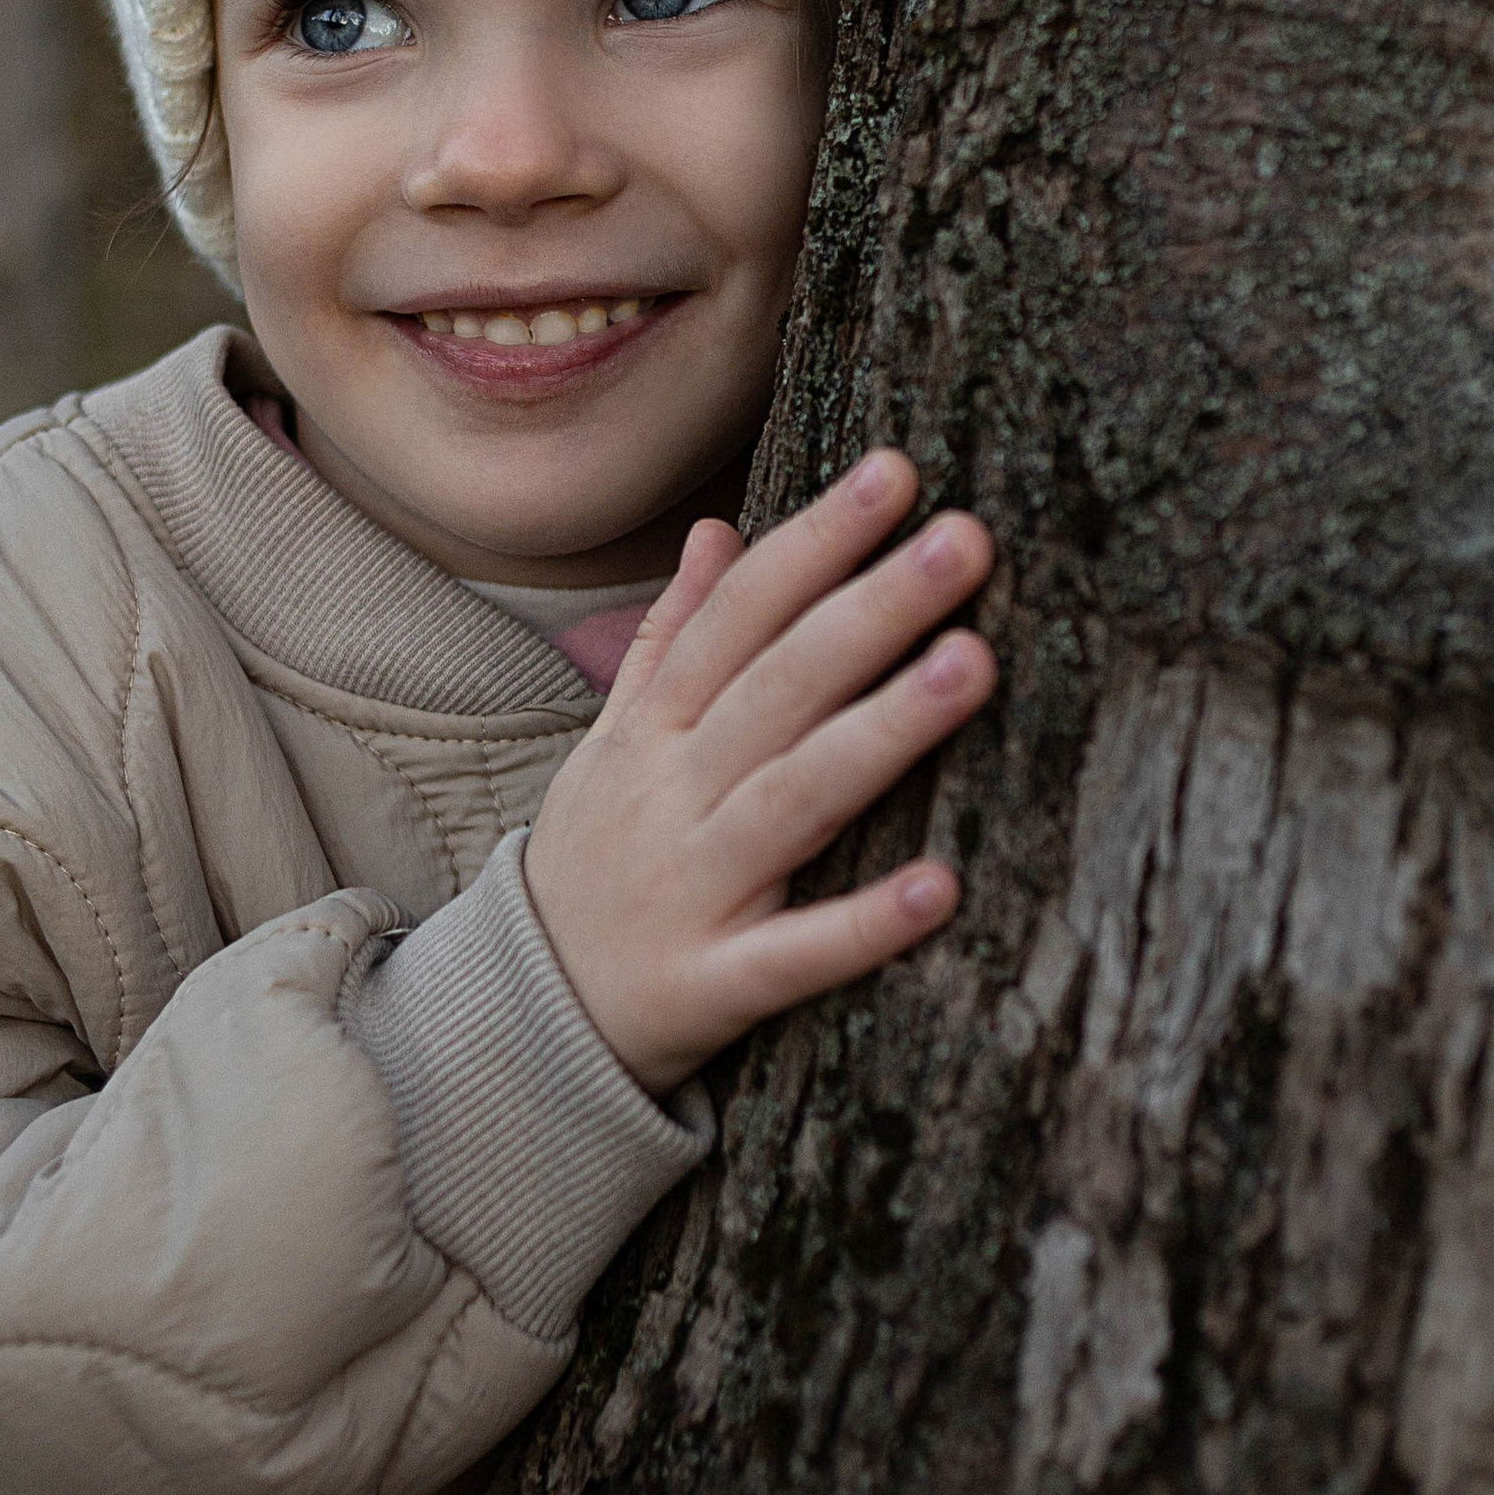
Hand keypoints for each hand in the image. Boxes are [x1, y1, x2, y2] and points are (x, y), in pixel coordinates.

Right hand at [522, 450, 995, 1094]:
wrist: (522, 1022)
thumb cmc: (598, 863)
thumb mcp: (612, 744)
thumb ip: (671, 641)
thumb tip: (717, 529)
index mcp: (653, 731)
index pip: (740, 616)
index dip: (814, 542)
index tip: (898, 472)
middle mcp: (670, 797)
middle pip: (777, 688)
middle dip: (870, 608)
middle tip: (966, 538)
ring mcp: (691, 892)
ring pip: (793, 799)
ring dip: (881, 731)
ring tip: (971, 664)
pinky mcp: (712, 988)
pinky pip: (793, 955)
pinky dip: (862, 925)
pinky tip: (942, 886)